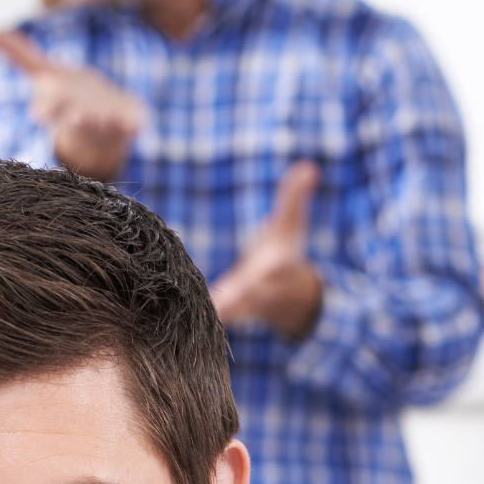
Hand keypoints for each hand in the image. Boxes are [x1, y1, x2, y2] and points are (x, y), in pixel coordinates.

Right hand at [0, 30, 147, 181]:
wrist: (106, 123)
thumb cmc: (70, 96)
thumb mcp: (45, 73)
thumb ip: (17, 54)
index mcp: (58, 105)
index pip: (48, 107)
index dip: (45, 108)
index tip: (37, 112)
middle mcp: (78, 117)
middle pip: (72, 118)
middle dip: (69, 117)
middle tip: (70, 117)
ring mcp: (103, 123)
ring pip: (99, 124)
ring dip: (95, 121)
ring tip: (91, 118)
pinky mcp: (126, 124)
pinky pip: (128, 125)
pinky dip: (130, 124)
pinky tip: (134, 121)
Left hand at [209, 161, 323, 339]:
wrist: (284, 294)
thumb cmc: (283, 250)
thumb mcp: (290, 223)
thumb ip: (295, 196)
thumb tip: (308, 167)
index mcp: (277, 267)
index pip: (279, 268)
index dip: (276, 268)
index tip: (272, 268)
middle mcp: (261, 289)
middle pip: (254, 294)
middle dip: (243, 296)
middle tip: (226, 302)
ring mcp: (245, 304)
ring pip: (233, 311)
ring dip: (219, 311)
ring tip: (201, 312)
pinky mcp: (229, 312)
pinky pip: (217, 316)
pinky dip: (202, 316)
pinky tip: (175, 315)